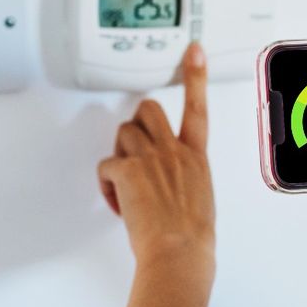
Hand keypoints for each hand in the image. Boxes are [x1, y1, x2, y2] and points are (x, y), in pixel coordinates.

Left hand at [98, 41, 215, 265]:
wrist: (180, 254)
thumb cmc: (192, 238)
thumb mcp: (200, 200)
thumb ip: (186, 180)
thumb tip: (173, 185)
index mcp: (196, 158)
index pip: (197, 107)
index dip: (195, 75)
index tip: (193, 52)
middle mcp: (174, 152)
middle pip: (149, 109)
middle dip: (137, 122)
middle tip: (134, 146)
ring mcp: (150, 159)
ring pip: (124, 133)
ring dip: (119, 154)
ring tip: (125, 183)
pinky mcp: (127, 172)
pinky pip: (106, 165)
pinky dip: (106, 184)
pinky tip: (117, 201)